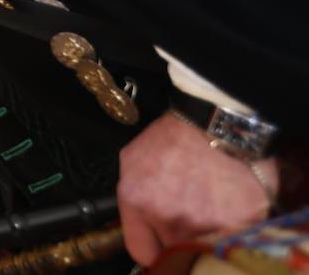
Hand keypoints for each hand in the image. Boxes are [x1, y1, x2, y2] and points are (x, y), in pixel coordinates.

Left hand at [118, 112, 276, 265]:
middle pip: (176, 249)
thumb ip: (133, 198)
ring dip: (208, 230)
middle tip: (190, 212)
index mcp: (138, 202)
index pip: (142, 251)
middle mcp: (168, 217)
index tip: (162, 243)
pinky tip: (230, 203)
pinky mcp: (239, 223)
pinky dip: (234, 226)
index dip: (154, 248)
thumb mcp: (133, 160)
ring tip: (211, 204)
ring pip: (205, 245)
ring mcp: (205, 223)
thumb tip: (140, 225)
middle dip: (180, 235)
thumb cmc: (173, 136)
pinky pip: (235, 238)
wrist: (216, 120)